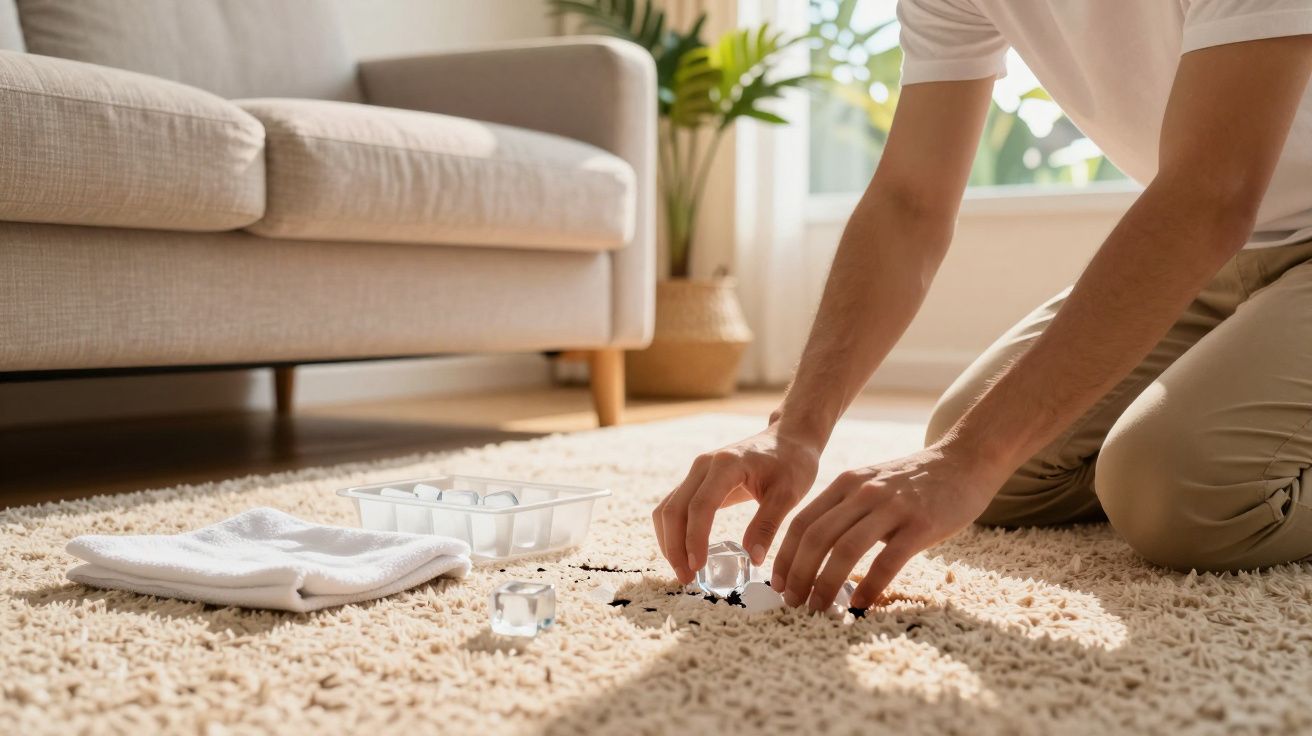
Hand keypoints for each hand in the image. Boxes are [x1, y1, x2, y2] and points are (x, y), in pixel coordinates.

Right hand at [653, 424, 820, 582]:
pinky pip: (674, 507)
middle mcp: (703, 465)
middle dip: (675, 547)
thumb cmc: (792, 463)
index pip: (700, 506)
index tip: (698, 567)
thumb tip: (752, 559)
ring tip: (684, 571)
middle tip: (687, 579)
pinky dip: (673, 532)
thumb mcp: (788, 494)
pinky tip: (685, 554)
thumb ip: (768, 524)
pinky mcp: (696, 481)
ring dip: (670, 542)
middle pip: (674, 509)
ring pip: (668, 509)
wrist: (788, 438)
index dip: (695, 539)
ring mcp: (696, 472)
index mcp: (727, 464)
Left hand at [770, 445, 1006, 611]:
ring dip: (826, 584)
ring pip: (845, 550)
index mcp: (846, 483)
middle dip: (799, 575)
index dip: (785, 556)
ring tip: (820, 609)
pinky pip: (887, 561)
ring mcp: (892, 507)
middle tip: (793, 603)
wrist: (965, 461)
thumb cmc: (916, 482)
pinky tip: (860, 605)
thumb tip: (819, 553)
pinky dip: (869, 587)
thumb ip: (848, 510)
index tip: (778, 583)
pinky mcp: (920, 524)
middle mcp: (863, 492)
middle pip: (816, 537)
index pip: (802, 522)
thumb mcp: (872, 484)